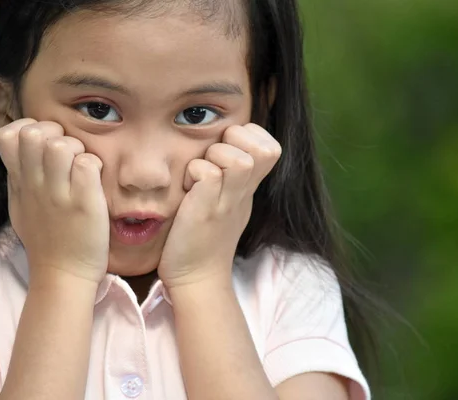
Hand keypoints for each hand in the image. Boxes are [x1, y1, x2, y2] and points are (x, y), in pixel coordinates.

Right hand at [0, 119, 109, 284]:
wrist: (62, 274)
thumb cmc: (46, 239)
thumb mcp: (21, 205)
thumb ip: (20, 175)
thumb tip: (21, 146)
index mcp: (20, 183)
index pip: (9, 134)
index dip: (29, 128)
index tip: (43, 144)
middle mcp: (36, 185)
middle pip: (35, 133)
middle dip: (56, 133)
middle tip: (68, 153)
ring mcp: (60, 194)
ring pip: (61, 145)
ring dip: (77, 148)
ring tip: (81, 167)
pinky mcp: (85, 203)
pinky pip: (87, 164)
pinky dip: (94, 166)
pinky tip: (94, 180)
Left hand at [158, 123, 280, 287]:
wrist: (196, 277)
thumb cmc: (205, 237)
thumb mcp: (229, 203)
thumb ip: (232, 177)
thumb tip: (225, 148)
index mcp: (248, 189)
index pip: (271, 147)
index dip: (251, 136)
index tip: (228, 149)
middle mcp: (242, 193)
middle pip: (264, 149)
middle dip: (236, 140)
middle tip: (213, 158)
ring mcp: (226, 202)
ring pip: (239, 160)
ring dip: (215, 156)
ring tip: (199, 175)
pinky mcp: (204, 210)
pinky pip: (206, 174)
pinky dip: (193, 174)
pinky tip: (186, 190)